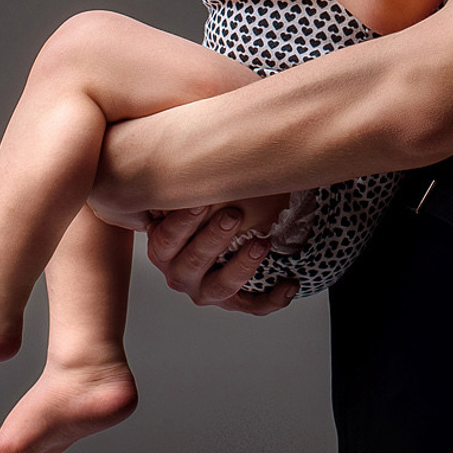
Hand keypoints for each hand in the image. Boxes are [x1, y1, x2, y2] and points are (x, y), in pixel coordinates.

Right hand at [144, 199, 299, 315]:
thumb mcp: (181, 200)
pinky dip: (272, 298)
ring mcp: (205, 290)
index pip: (167, 238)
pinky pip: (251, 306)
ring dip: (242, 266)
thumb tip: (191, 147)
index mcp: (162, 248)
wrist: (201, 245)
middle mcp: (180, 273)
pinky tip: (290, 284)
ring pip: (220, 287)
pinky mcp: (231, 302)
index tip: (201, 201)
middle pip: (192, 262)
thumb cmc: (194, 215)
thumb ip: (184, 185)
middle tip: (233, 214)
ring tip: (262, 243)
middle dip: (214, 238)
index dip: (183, 221)